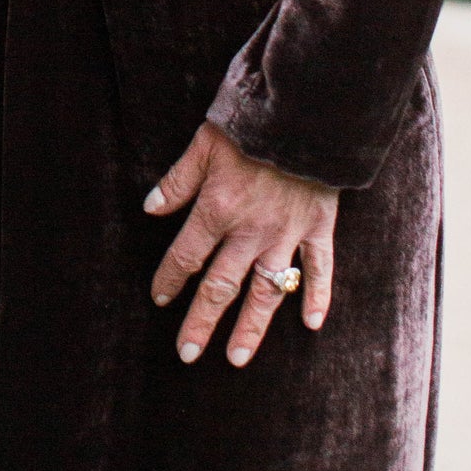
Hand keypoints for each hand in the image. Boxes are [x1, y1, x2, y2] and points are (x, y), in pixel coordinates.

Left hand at [145, 120, 336, 366]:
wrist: (303, 112)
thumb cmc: (248, 124)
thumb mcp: (203, 144)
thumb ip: (177, 181)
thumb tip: (150, 208)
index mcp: (217, 209)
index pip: (186, 255)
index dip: (170, 279)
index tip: (159, 299)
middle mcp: (250, 231)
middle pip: (221, 286)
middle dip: (202, 322)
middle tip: (187, 354)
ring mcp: (287, 233)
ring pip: (266, 291)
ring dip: (251, 327)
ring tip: (236, 358)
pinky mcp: (319, 227)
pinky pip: (319, 270)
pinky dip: (318, 296)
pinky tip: (312, 324)